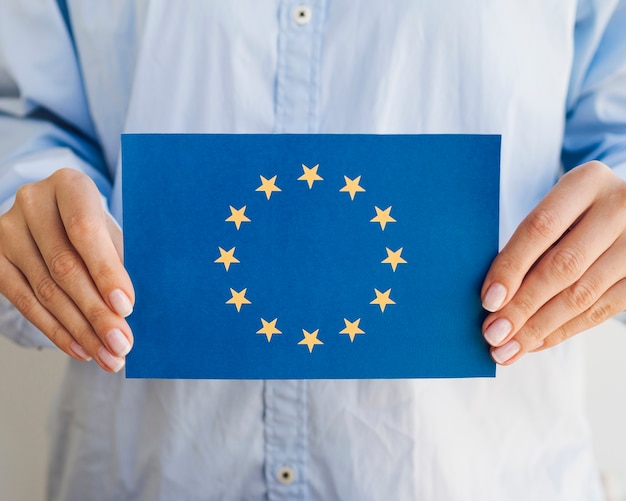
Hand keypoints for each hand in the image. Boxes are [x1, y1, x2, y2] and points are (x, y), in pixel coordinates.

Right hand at [0, 168, 133, 371]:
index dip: (106, 271)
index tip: (127, 308)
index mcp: (69, 185)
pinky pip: (25, 302)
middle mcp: (33, 202)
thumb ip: (118, 261)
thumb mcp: (111, 231)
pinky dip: (57, 330)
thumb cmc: (93, 226)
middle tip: (121, 346)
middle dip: (97, 313)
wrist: (54, 214)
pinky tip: (81, 349)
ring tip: (108, 356)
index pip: (85, 230)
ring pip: (46, 291)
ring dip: (81, 330)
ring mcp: (7, 230)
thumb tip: (126, 311)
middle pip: (65, 267)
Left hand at [481, 161, 625, 364]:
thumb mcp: (557, 207)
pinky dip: (562, 331)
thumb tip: (493, 297)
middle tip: (492, 334)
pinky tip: (535, 343)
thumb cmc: (574, 212)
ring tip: (507, 349)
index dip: (512, 266)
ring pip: (582, 295)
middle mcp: (619, 209)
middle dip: (522, 307)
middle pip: (562, 267)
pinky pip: (600, 311)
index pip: (541, 227)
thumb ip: (530, 242)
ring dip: (539, 328)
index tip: (488, 300)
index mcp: (587, 183)